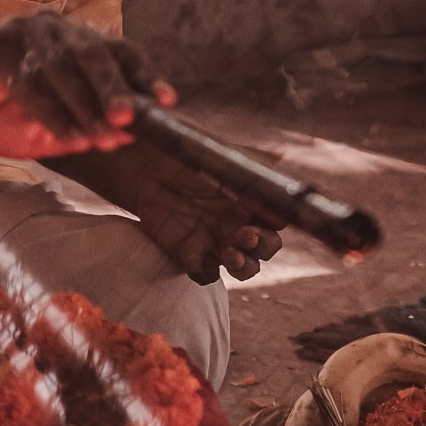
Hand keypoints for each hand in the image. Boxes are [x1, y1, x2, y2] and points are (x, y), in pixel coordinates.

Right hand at [0, 11, 173, 159]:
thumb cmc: (0, 115)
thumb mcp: (53, 125)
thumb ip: (88, 126)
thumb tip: (127, 136)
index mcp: (73, 40)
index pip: (118, 50)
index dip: (144, 74)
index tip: (167, 100)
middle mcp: (52, 28)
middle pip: (93, 54)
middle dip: (115, 89)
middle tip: (130, 119)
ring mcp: (21, 34)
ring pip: (62, 69)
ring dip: (85, 107)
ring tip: (102, 137)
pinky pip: (29, 85)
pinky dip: (52, 114)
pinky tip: (67, 136)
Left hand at [65, 140, 284, 286]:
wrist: (144, 164)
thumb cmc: (186, 154)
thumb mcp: (218, 151)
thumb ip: (249, 155)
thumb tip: (281, 154)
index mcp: (250, 202)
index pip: (278, 222)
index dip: (277, 225)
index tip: (269, 218)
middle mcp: (238, 224)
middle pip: (265, 249)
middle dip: (262, 248)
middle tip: (246, 235)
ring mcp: (215, 241)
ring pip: (243, 267)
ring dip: (243, 266)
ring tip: (229, 253)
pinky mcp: (189, 253)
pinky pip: (206, 274)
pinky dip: (205, 273)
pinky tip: (196, 260)